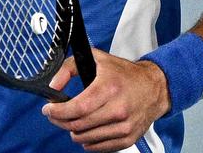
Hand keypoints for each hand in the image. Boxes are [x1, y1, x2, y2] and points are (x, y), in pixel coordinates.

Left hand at [42, 48, 170, 152]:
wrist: (154, 87)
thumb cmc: (124, 73)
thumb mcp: (96, 59)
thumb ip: (69, 68)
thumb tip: (53, 86)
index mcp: (109, 88)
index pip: (77, 108)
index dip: (58, 111)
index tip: (48, 109)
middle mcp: (118, 109)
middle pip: (79, 125)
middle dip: (60, 121)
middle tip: (55, 115)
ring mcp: (124, 126)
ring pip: (86, 138)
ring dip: (73, 132)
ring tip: (71, 121)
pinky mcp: (129, 138)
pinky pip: (100, 147)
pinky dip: (88, 141)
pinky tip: (86, 131)